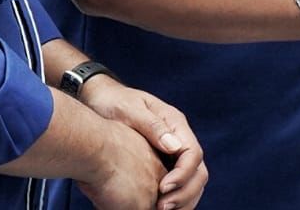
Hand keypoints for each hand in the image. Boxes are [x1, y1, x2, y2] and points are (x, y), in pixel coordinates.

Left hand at [81, 76, 207, 209]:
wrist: (101, 100)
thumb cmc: (114, 102)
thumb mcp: (131, 110)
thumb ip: (152, 126)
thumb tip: (174, 146)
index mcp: (175, 123)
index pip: (193, 154)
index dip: (183, 175)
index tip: (163, 188)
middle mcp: (178, 138)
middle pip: (198, 171)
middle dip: (185, 192)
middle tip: (162, 207)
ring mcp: (172, 151)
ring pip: (191, 181)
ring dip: (181, 199)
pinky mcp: (162, 162)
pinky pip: (176, 184)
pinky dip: (173, 198)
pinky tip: (156, 207)